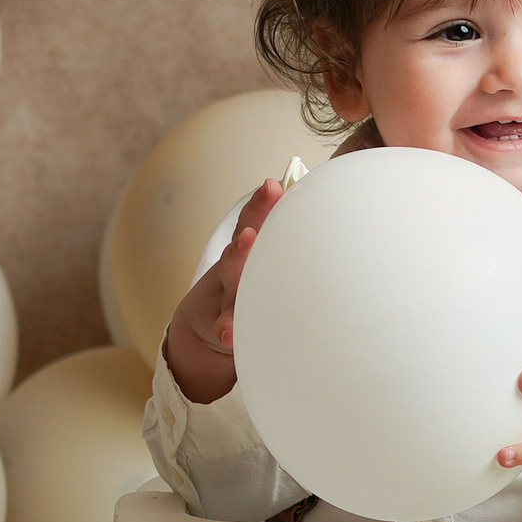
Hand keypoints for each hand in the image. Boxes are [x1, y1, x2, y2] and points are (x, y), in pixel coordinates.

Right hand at [160, 179, 284, 405]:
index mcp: (247, 249)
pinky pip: (227, 330)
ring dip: (236, 273)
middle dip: (245, 240)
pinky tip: (228, 335)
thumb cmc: (250, 284)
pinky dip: (227, 331)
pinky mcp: (225, 328)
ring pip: (232, 285)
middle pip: (239, 253)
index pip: (252, 220)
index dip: (261, 204)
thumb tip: (314, 192)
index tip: (273, 187)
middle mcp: (233, 271)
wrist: (207, 330)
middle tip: (251, 230)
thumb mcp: (261, 254)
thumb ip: (278, 228)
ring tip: (242, 258)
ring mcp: (226, 299)